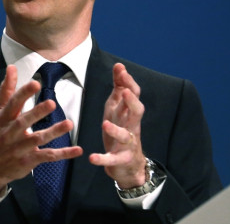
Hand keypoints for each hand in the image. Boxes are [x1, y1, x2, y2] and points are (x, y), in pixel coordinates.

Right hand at [0, 65, 82, 196]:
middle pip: (24, 122)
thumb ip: (7, 90)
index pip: (13, 104)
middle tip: (51, 103)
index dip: (24, 93)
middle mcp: (11, 133)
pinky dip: (63, 154)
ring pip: (38, 139)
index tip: (35, 83)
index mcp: (4, 118)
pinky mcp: (28, 161)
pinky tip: (77, 150)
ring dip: (54, 132)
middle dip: (37, 112)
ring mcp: (20, 148)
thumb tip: (11, 67)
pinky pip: (48, 156)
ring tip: (68, 124)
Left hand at [88, 63, 146, 188]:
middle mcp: (131, 126)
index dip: (128, 82)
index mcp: (128, 112)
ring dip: (115, 130)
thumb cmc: (121, 129)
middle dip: (132, 102)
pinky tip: (92, 158)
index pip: (134, 95)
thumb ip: (119, 87)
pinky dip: (103, 159)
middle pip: (138, 112)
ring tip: (105, 124)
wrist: (128, 164)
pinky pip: (112, 159)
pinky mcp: (120, 159)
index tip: (120, 69)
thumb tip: (119, 65)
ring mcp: (127, 143)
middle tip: (125, 92)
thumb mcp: (118, 107)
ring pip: (125, 136)